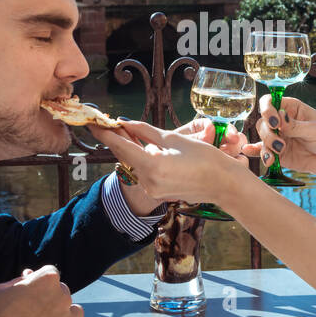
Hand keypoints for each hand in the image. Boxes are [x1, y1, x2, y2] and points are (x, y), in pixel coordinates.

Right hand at [0, 265, 87, 316]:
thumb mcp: (0, 291)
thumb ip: (19, 281)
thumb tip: (29, 276)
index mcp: (47, 280)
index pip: (51, 273)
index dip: (39, 282)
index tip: (32, 291)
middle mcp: (62, 298)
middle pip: (63, 292)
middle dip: (51, 299)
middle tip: (34, 312)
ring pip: (76, 312)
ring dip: (66, 316)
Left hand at [87, 118, 250, 205]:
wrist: (223, 184)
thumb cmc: (204, 158)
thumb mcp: (173, 139)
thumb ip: (146, 132)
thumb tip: (125, 123)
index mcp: (152, 165)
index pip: (120, 146)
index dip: (104, 133)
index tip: (92, 123)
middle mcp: (147, 181)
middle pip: (125, 156)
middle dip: (116, 139)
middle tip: (105, 123)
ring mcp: (151, 189)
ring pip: (133, 163)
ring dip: (129, 148)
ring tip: (125, 132)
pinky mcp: (157, 193)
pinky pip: (143, 171)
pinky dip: (140, 159)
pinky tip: (140, 147)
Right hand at [243, 94, 315, 178]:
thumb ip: (296, 126)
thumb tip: (280, 117)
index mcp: (290, 108)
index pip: (270, 102)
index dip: (267, 110)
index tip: (275, 123)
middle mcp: (281, 121)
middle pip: (263, 122)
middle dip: (268, 134)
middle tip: (280, 144)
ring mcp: (278, 137)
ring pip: (262, 138)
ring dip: (266, 147)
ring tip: (275, 156)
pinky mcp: (278, 153)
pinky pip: (263, 152)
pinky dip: (255, 152)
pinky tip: (249, 152)